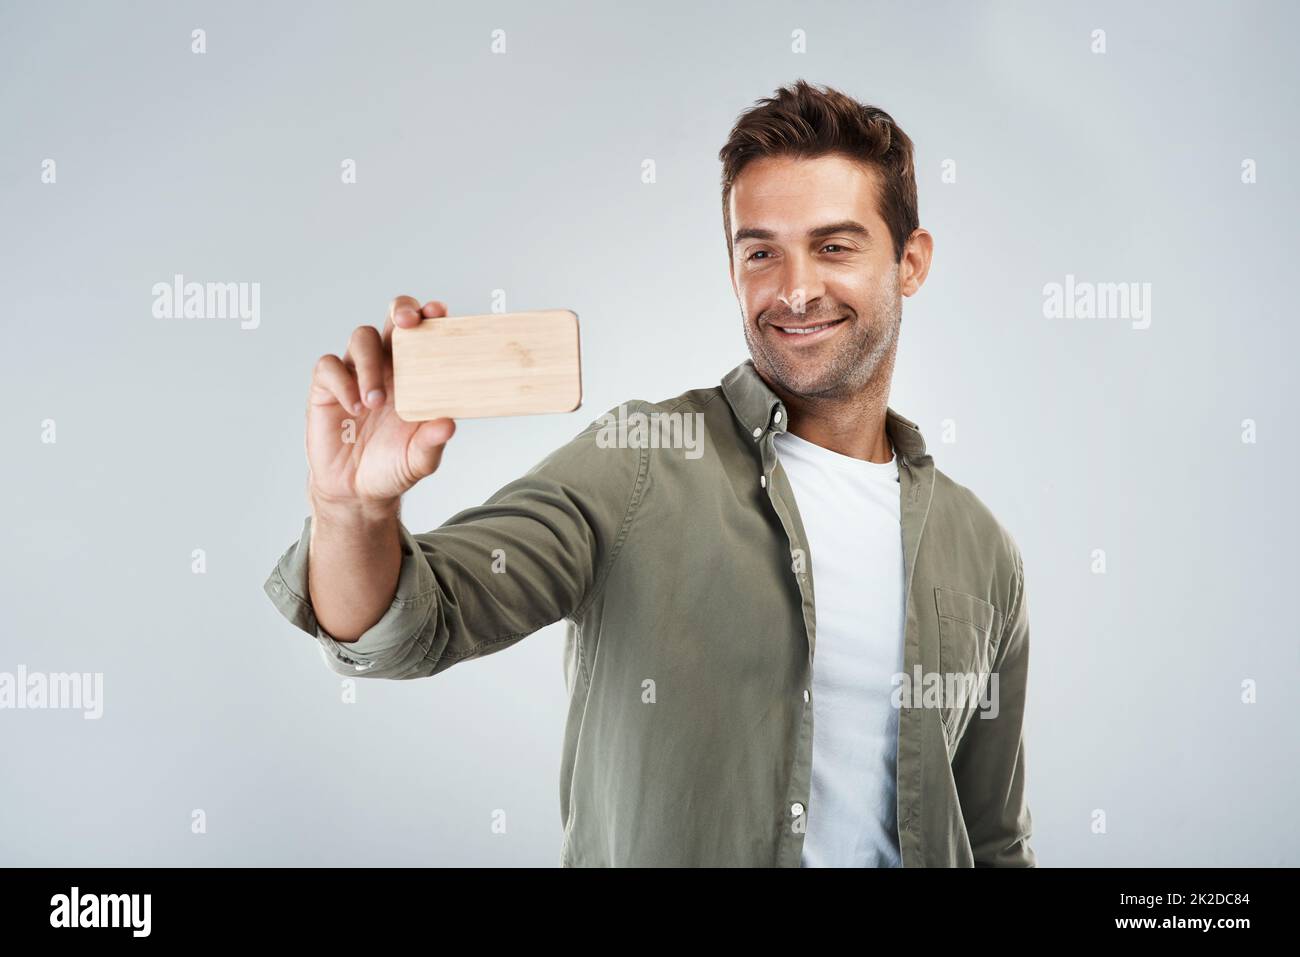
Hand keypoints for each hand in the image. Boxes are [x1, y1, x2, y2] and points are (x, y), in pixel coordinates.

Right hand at [305, 296, 455, 511]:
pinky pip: (330, 366)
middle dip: (401, 310)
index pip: (425, 334)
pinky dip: (342, 382)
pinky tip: (354, 408)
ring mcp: (356, 372)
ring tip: (374, 401)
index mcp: (416, 374)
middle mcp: (388, 366)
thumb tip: (448, 423)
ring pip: (361, 338)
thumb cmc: (393, 466)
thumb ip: (433, 442)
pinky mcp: (327, 387)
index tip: (438, 312)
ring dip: (370, 364)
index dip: (430, 315)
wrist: (357, 490)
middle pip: (392, 319)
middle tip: (407, 324)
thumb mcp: (419, 460)